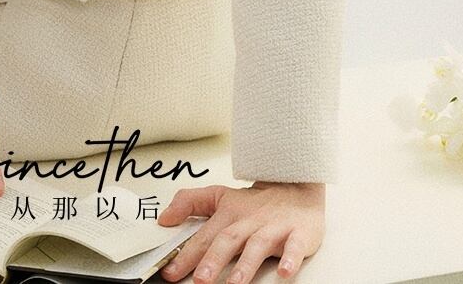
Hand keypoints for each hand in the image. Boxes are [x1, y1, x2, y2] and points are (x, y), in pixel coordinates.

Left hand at [156, 180, 324, 280]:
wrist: (295, 187)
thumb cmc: (255, 202)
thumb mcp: (219, 196)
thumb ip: (189, 203)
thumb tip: (164, 218)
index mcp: (228, 214)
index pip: (204, 237)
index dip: (186, 255)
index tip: (170, 272)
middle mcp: (249, 222)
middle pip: (229, 240)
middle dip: (214, 260)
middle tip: (201, 280)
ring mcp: (274, 228)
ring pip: (258, 246)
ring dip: (246, 265)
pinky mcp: (299, 234)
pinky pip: (295, 247)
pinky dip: (290, 259)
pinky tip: (284, 271)